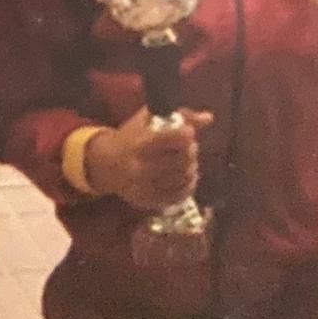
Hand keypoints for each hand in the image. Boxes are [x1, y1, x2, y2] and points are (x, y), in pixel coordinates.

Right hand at [84, 107, 212, 210]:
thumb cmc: (131, 136)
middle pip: (183, 160)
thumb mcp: (148, 119)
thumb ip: (180, 116)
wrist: (108, 164)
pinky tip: (185, 176)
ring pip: (183, 178)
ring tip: (186, 160)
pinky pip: (180, 196)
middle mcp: (142, 166)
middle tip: (189, 147)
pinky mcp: (150, 202)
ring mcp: (146, 187)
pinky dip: (188, 185)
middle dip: (191, 151)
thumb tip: (209, 117)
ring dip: (191, 167)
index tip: (187, 132)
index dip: (187, 134)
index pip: (176, 139)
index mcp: (141, 142)